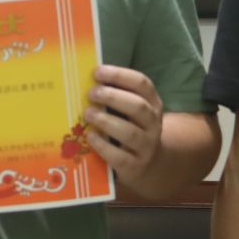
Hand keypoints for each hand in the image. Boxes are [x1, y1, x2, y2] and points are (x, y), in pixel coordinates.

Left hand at [82, 64, 163, 181]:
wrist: (149, 164)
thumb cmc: (131, 130)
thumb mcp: (130, 112)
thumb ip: (115, 97)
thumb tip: (84, 81)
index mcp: (153, 104)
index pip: (142, 84)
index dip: (120, 75)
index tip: (97, 72)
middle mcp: (153, 124)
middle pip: (138, 107)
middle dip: (113, 97)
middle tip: (91, 93)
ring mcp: (146, 147)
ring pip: (130, 133)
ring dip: (106, 121)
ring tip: (88, 114)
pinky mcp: (135, 166)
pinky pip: (119, 156)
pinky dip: (103, 145)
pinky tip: (90, 136)